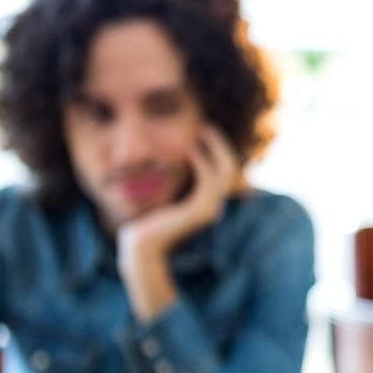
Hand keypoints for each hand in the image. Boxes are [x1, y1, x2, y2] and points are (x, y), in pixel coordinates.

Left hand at [117, 125, 242, 320]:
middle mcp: (214, 207)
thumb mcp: (164, 197)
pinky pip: (209, 180)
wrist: (141, 246)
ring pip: (225, 172)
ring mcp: (210, 210)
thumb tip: (174, 162)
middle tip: (204, 125)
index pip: (225, 171)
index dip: (218, 149)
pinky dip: (202, 162)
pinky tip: (190, 150)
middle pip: (231, 168)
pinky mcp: (200, 211)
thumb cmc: (148, 222)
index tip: (203, 130)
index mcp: (208, 203)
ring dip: (214, 148)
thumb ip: (174, 183)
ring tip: (199, 131)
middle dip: (220, 144)